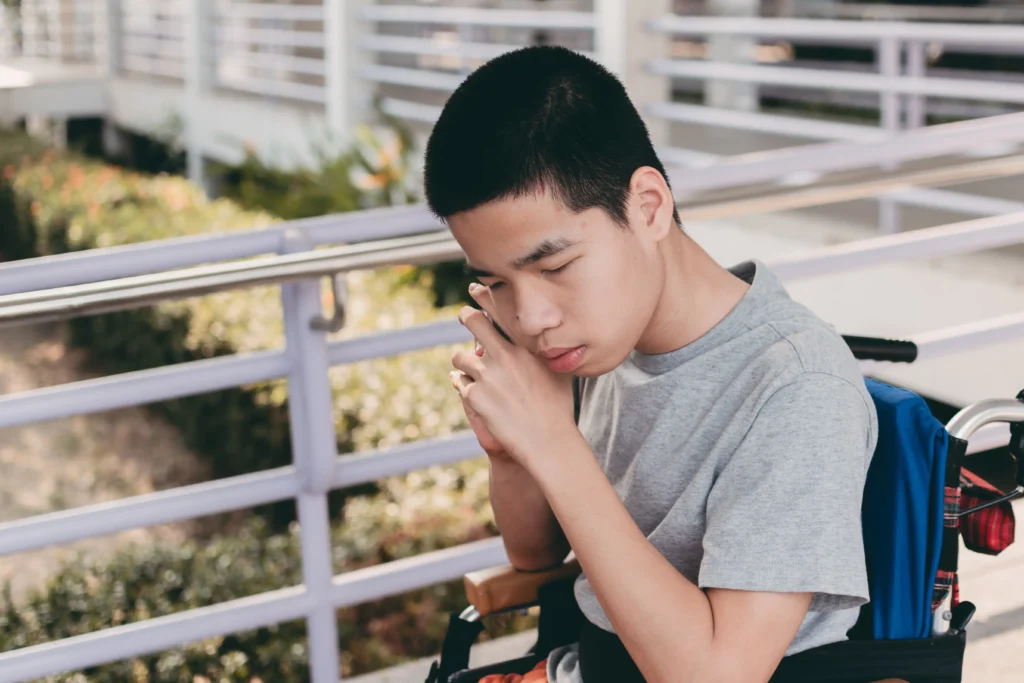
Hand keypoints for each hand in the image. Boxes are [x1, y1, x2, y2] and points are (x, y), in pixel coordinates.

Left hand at [449, 284, 575, 470]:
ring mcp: (488, 375)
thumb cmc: (557, 408)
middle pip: (472, 321)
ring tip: (470, 368)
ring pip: (459, 356)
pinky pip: (459, 382)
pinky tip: (472, 392)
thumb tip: (544, 338)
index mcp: (526, 346)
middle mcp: (505, 355)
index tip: (477, 287)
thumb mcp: (558, 372)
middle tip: (464, 315)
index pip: (501, 310)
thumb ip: (546, 352)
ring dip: (463, 361)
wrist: (548, 441)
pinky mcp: (475, 396)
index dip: (486, 294)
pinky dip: (463, 385)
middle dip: (465, 316)